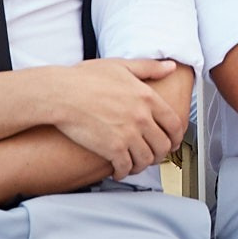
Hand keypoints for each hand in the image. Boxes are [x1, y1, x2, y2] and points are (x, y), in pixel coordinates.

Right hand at [46, 58, 184, 177]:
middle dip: (161, 153)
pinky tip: (118, 170)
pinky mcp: (111, 148)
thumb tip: (170, 66)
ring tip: (135, 164)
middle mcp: (142, 118)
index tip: (173, 142)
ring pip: (147, 159)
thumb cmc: (85, 78)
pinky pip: (126, 167)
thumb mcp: (121, 66)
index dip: (176, 137)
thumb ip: (149, 68)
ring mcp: (128, 134)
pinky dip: (124, 172)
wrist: (61, 94)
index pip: (174, 124)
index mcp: (147, 98)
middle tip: (155, 156)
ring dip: (143, 164)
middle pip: (163, 144)